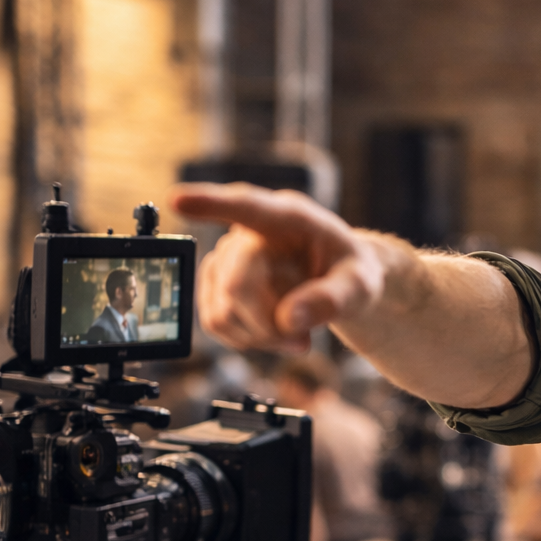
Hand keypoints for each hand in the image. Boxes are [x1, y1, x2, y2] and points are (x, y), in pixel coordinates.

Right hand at [169, 183, 385, 352]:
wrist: (340, 280)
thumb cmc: (351, 273)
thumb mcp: (361, 285)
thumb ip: (333, 300)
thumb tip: (289, 319)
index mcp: (289, 217)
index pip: (247, 206)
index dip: (212, 203)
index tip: (179, 198)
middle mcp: (250, 231)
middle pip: (236, 285)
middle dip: (268, 326)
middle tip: (302, 342)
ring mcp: (229, 257)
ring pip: (222, 309)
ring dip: (258, 336)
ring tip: (294, 335)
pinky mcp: (218, 283)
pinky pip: (215, 321)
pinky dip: (245, 339)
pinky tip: (272, 333)